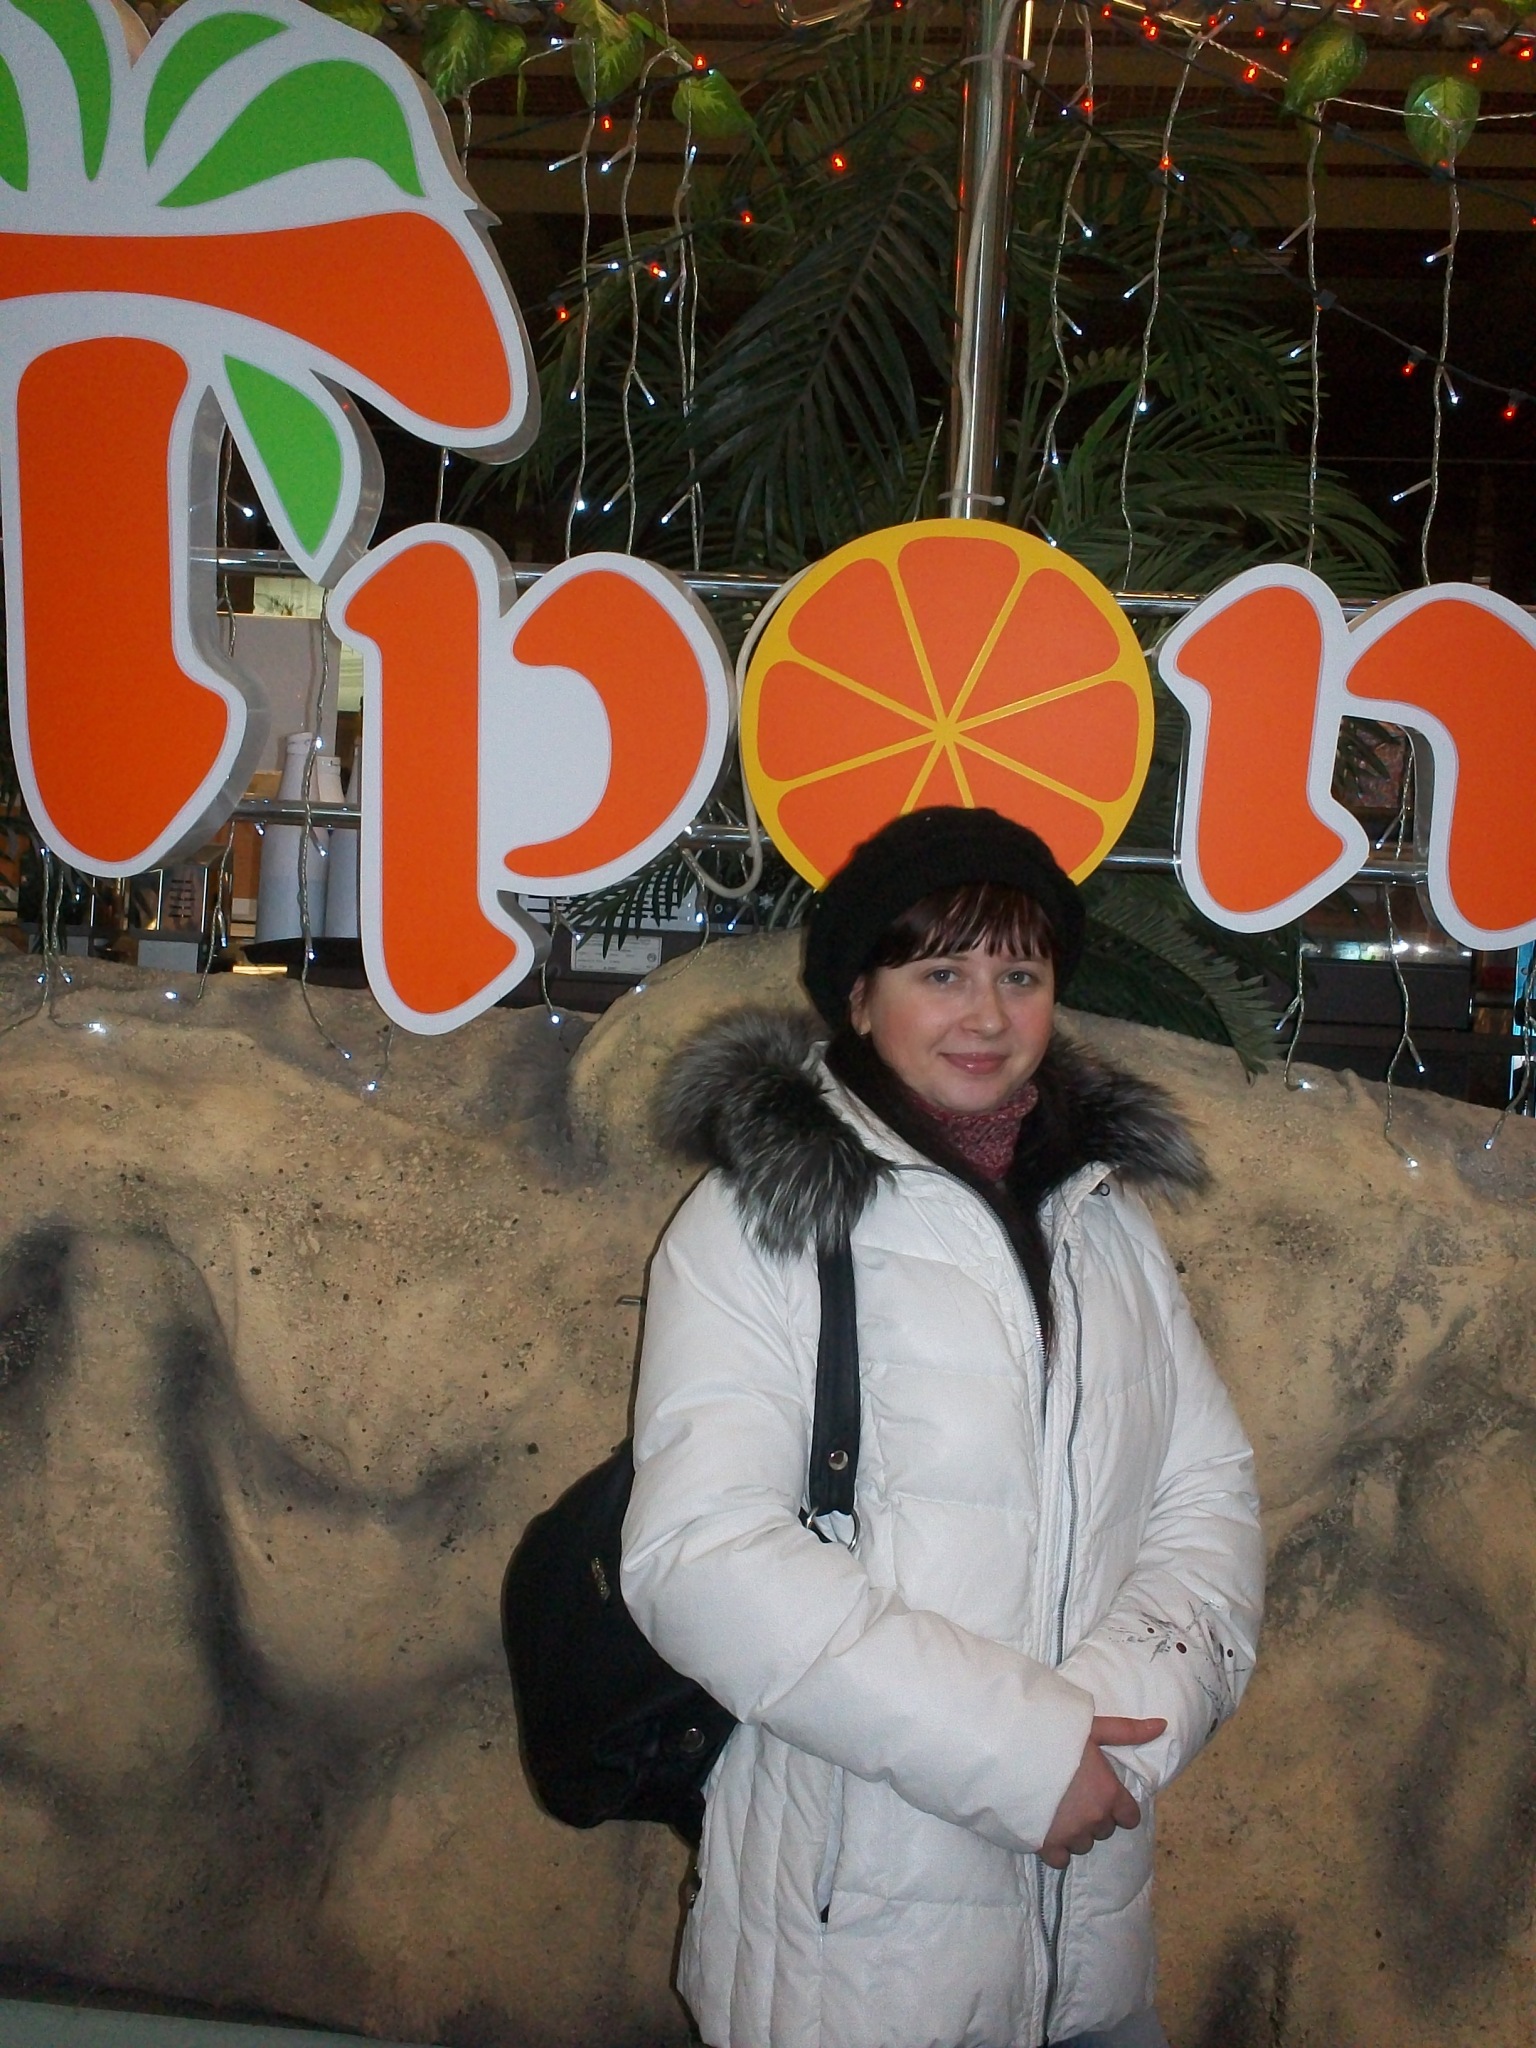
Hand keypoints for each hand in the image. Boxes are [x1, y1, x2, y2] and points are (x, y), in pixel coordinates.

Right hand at [1039, 1715, 1166, 1869]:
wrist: (1008, 1750)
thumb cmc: (1051, 1735)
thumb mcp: (1092, 1728)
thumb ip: (1127, 1731)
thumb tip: (1163, 1725)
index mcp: (1108, 1793)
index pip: (1130, 1817)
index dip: (1119, 1807)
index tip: (1104, 1796)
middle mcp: (1094, 1818)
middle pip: (1105, 1830)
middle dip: (1095, 1817)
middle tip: (1076, 1795)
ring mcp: (1069, 1834)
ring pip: (1083, 1844)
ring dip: (1075, 1832)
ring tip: (1058, 1809)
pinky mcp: (1045, 1845)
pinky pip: (1060, 1860)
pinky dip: (1056, 1848)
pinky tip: (1047, 1828)